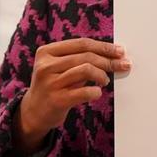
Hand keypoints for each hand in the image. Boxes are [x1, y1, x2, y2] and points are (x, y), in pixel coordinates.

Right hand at [14, 38, 130, 153]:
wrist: (33, 112)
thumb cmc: (53, 85)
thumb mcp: (58, 67)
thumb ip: (78, 58)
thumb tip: (112, 53)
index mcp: (46, 52)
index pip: (82, 44)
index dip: (104, 46)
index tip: (120, 51)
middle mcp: (46, 66)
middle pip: (86, 56)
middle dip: (108, 60)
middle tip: (122, 65)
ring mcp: (50, 83)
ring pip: (86, 70)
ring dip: (102, 74)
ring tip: (105, 80)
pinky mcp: (57, 100)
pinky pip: (84, 92)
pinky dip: (95, 91)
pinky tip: (97, 92)